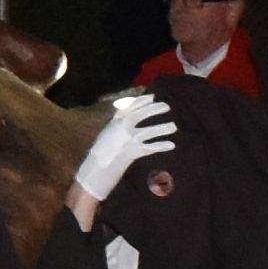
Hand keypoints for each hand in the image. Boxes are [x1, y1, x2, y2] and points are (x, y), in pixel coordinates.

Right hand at [72, 87, 172, 212]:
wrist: (94, 171)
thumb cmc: (100, 155)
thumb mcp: (107, 135)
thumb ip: (118, 126)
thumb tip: (129, 120)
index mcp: (113, 123)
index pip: (128, 107)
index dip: (141, 101)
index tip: (152, 97)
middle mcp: (119, 128)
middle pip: (139, 114)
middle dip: (154, 109)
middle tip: (166, 106)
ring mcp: (126, 140)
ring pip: (148, 132)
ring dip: (162, 129)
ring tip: (173, 127)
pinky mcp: (132, 152)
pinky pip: (150, 148)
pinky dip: (161, 146)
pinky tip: (171, 145)